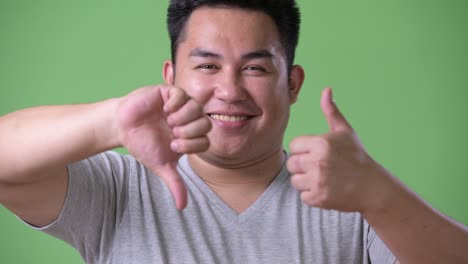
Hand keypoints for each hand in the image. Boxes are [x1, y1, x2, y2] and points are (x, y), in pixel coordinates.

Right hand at [117, 85, 210, 209]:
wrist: (121, 127)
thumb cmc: (142, 145)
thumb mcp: (160, 165)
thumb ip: (175, 183)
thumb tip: (182, 207)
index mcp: (190, 136)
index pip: (206, 140)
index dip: (193, 144)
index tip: (174, 145)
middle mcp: (188, 120)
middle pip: (206, 123)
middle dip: (189, 131)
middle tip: (172, 133)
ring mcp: (180, 105)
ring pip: (197, 107)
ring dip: (183, 117)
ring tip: (168, 121)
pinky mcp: (169, 93)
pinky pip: (182, 94)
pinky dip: (175, 103)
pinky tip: (165, 109)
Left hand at [287, 87, 389, 212]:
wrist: (373, 187)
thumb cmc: (357, 157)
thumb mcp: (345, 132)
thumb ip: (331, 111)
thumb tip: (326, 90)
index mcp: (321, 143)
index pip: (295, 145)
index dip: (304, 149)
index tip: (318, 153)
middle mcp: (317, 161)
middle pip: (292, 163)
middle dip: (303, 166)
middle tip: (320, 168)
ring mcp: (318, 181)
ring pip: (295, 181)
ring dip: (306, 181)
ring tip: (323, 179)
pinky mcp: (319, 198)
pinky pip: (303, 196)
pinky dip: (312, 196)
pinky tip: (326, 190)